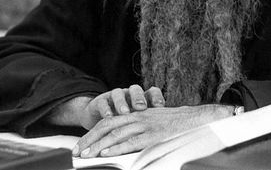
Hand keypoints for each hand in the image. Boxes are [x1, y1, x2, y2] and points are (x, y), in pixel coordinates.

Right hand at [46, 85, 164, 130]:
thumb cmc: (126, 125)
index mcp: (142, 99)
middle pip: (135, 90)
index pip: (152, 92)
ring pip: (118, 93)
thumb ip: (149, 127)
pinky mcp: (100, 101)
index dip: (156, 97)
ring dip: (121, 102)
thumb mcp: (139, 125)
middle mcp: (129, 96)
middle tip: (140, 107)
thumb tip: (166, 136)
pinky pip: (103, 101)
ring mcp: (115, 97)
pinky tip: (108, 116)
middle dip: (138, 97)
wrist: (99, 119)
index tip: (160, 105)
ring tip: (124, 112)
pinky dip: (105, 108)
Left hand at [73, 105, 231, 157]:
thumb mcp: (152, 122)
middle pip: (107, 126)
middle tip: (76, 152)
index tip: (80, 146)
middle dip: (89, 140)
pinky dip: (117, 148)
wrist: (195, 119)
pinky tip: (106, 154)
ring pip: (115, 134)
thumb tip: (121, 144)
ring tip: (85, 155)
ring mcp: (144, 126)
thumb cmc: (174, 124)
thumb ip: (137, 130)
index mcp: (136, 114)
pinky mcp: (152, 136)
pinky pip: (131, 141)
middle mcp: (137, 117)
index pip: (108, 122)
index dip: (92, 134)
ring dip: (98, 145)